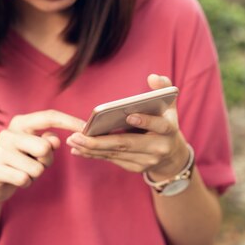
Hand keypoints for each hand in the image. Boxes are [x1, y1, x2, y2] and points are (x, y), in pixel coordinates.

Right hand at [0, 110, 83, 203]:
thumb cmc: (21, 162)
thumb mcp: (37, 150)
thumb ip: (48, 142)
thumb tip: (54, 140)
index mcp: (20, 123)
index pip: (49, 117)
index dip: (70, 122)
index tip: (86, 128)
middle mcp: (7, 133)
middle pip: (45, 147)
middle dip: (46, 161)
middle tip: (35, 163)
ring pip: (36, 168)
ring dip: (35, 175)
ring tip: (23, 171)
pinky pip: (24, 180)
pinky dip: (26, 183)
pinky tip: (16, 180)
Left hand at [66, 74, 189, 177]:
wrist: (171, 154)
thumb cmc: (165, 121)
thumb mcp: (169, 104)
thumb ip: (163, 88)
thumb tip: (152, 77)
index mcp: (169, 130)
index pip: (159, 125)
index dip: (145, 121)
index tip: (129, 115)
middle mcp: (158, 148)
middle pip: (127, 144)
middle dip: (100, 141)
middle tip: (78, 135)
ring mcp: (146, 160)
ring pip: (115, 153)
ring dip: (91, 148)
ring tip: (72, 140)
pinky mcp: (135, 167)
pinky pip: (112, 159)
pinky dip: (94, 154)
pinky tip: (78, 148)